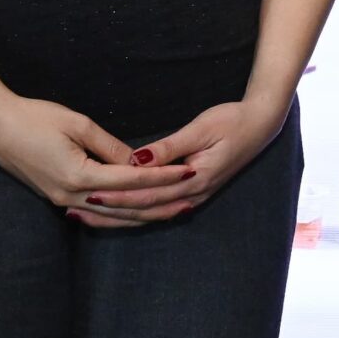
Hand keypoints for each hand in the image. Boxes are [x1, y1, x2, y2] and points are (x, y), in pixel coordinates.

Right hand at [0, 91, 194, 224]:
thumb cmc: (34, 117)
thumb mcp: (77, 124)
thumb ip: (110, 146)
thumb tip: (138, 160)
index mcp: (79, 175)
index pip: (132, 179)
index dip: (163, 176)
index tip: (188, 171)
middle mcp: (72, 194)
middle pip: (126, 206)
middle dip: (161, 203)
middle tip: (191, 198)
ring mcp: (63, 199)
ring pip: (112, 214)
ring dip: (143, 213)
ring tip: (172, 210)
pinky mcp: (57, 196)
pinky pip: (96, 211)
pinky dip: (119, 214)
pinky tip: (135, 214)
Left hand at [67, 94, 292, 229]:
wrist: (262, 124)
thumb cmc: (231, 120)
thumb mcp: (200, 129)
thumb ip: (169, 148)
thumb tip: (137, 161)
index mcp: (195, 180)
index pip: (148, 194)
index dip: (118, 196)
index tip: (89, 194)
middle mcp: (193, 195)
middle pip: (145, 210)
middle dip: (110, 212)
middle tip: (76, 210)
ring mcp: (194, 196)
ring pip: (151, 214)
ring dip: (119, 217)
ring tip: (88, 215)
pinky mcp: (193, 192)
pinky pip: (159, 209)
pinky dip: (136, 212)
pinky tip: (117, 212)